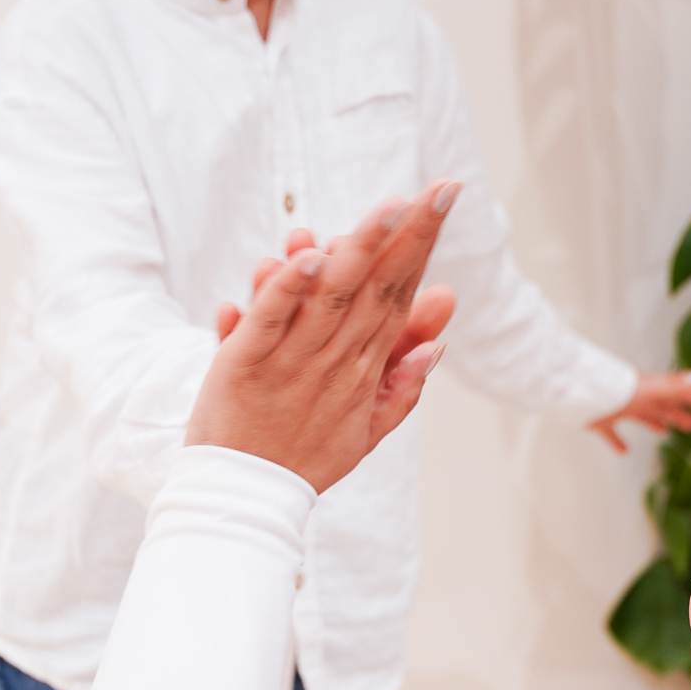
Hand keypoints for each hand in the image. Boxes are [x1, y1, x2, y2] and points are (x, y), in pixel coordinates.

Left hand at [188, 185, 458, 493]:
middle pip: (376, 288)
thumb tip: (438, 344)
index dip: (422, 246)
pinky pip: (268, 322)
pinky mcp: (245, 365)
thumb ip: (401, 386)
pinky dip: (284, 291)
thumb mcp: (365, 432)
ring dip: (357, 251)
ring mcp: (292, 362)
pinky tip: (302, 258)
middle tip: (437, 190)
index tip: (445, 198)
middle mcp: (335, 361)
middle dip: (408, 237)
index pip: (400, 295)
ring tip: (387, 209)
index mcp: (364, 370)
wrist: (245, 499)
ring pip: (328, 297)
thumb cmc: (302, 460)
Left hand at [590, 370, 690, 455]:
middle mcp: (634, 397)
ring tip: (665, 432)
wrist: (578, 392)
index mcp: (647, 389)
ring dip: (654, 423)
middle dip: (677, 414)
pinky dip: (618, 441)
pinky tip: (625, 452)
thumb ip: (672, 386)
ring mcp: (617, 407)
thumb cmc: (614, 389)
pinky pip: (611, 432)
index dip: (690, 396)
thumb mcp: (647, 389)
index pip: (674, 392)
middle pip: (660, 406)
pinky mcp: (599, 420)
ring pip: (640, 416)